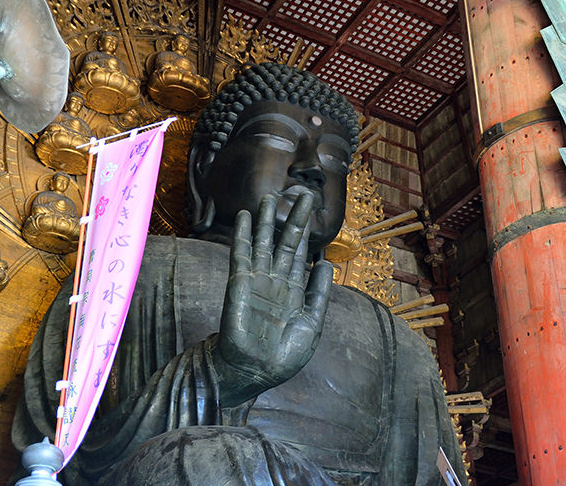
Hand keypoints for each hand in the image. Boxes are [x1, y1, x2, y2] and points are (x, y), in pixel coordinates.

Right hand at [213, 193, 332, 406]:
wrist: (256, 371)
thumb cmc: (284, 355)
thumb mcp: (311, 324)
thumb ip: (318, 293)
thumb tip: (326, 264)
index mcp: (293, 291)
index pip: (301, 255)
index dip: (306, 234)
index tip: (312, 212)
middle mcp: (275, 281)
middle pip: (285, 243)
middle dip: (293, 220)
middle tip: (304, 195)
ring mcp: (257, 280)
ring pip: (262, 243)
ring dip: (265, 221)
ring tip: (268, 198)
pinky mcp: (239, 283)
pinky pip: (241, 254)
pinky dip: (242, 235)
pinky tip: (244, 217)